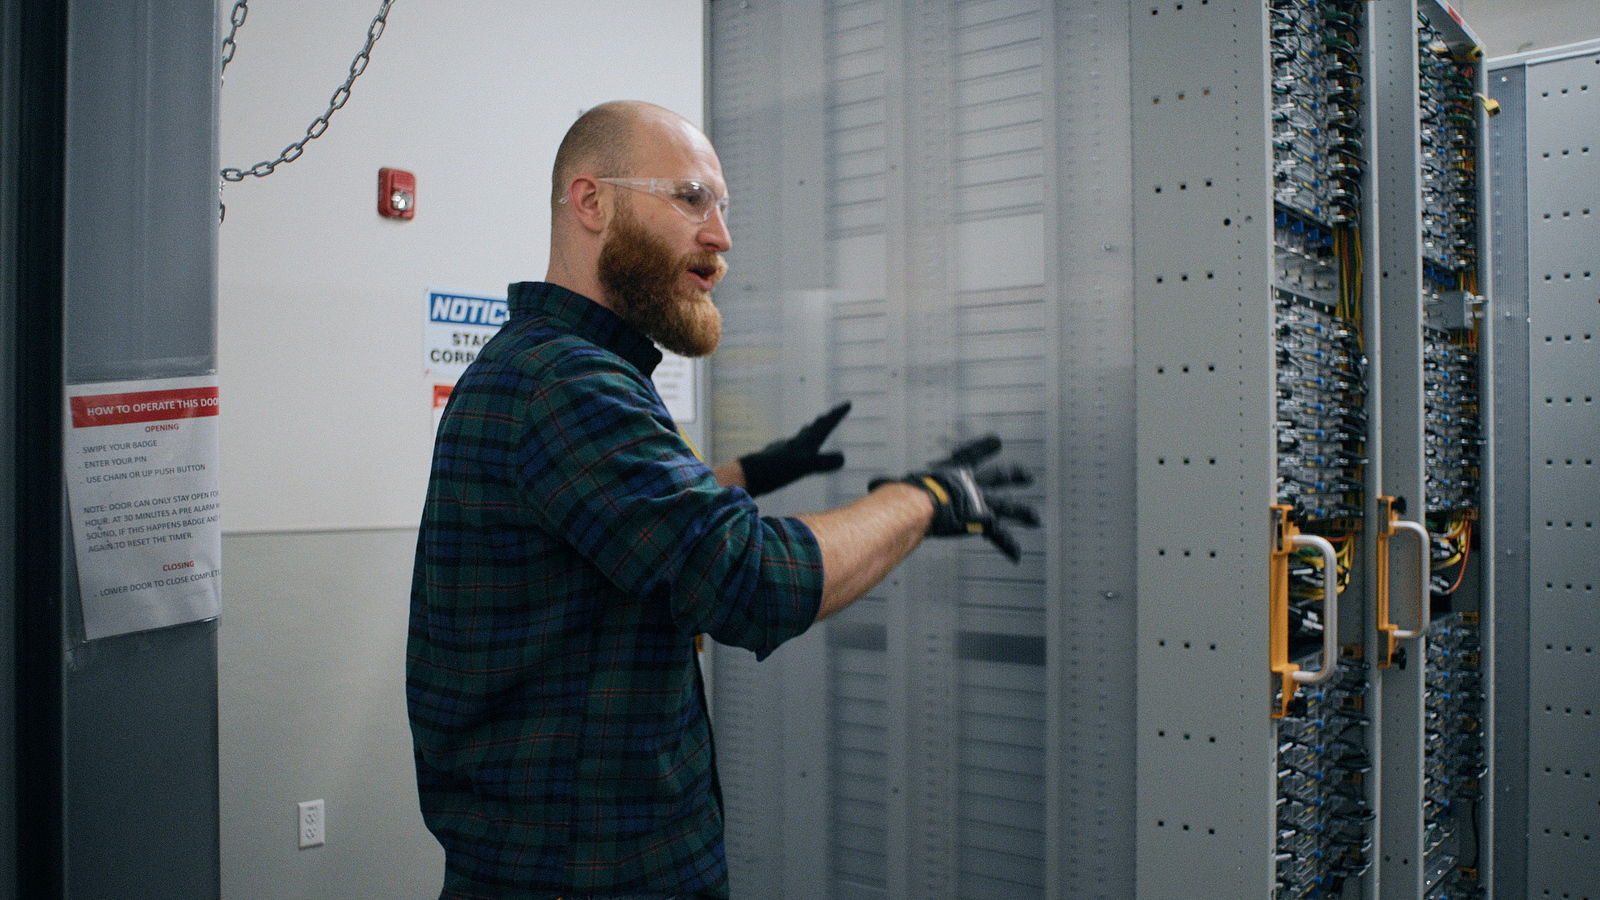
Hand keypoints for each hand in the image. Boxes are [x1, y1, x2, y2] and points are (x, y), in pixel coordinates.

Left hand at [739, 401, 851, 496]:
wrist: (747, 475)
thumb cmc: (775, 470)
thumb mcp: (803, 466)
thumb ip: (822, 462)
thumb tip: (842, 458)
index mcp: (805, 443)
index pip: (824, 426)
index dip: (836, 415)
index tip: (847, 403)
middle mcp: (795, 443)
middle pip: (814, 429)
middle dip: (825, 422)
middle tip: (832, 414)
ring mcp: (784, 450)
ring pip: (800, 438)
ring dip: (809, 432)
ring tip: (812, 428)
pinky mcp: (775, 460)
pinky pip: (789, 450)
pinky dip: (795, 447)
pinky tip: (789, 449)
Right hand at [870, 435, 1037, 562]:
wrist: (919, 503)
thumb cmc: (905, 493)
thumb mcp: (898, 485)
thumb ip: (889, 485)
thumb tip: (873, 486)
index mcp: (952, 472)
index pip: (971, 455)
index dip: (983, 448)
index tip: (997, 442)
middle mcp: (971, 484)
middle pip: (998, 477)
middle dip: (1014, 476)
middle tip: (1027, 475)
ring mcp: (979, 501)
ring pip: (1007, 506)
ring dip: (1022, 512)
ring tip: (1035, 518)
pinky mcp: (981, 520)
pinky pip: (999, 535)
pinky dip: (1008, 546)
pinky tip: (1017, 555)